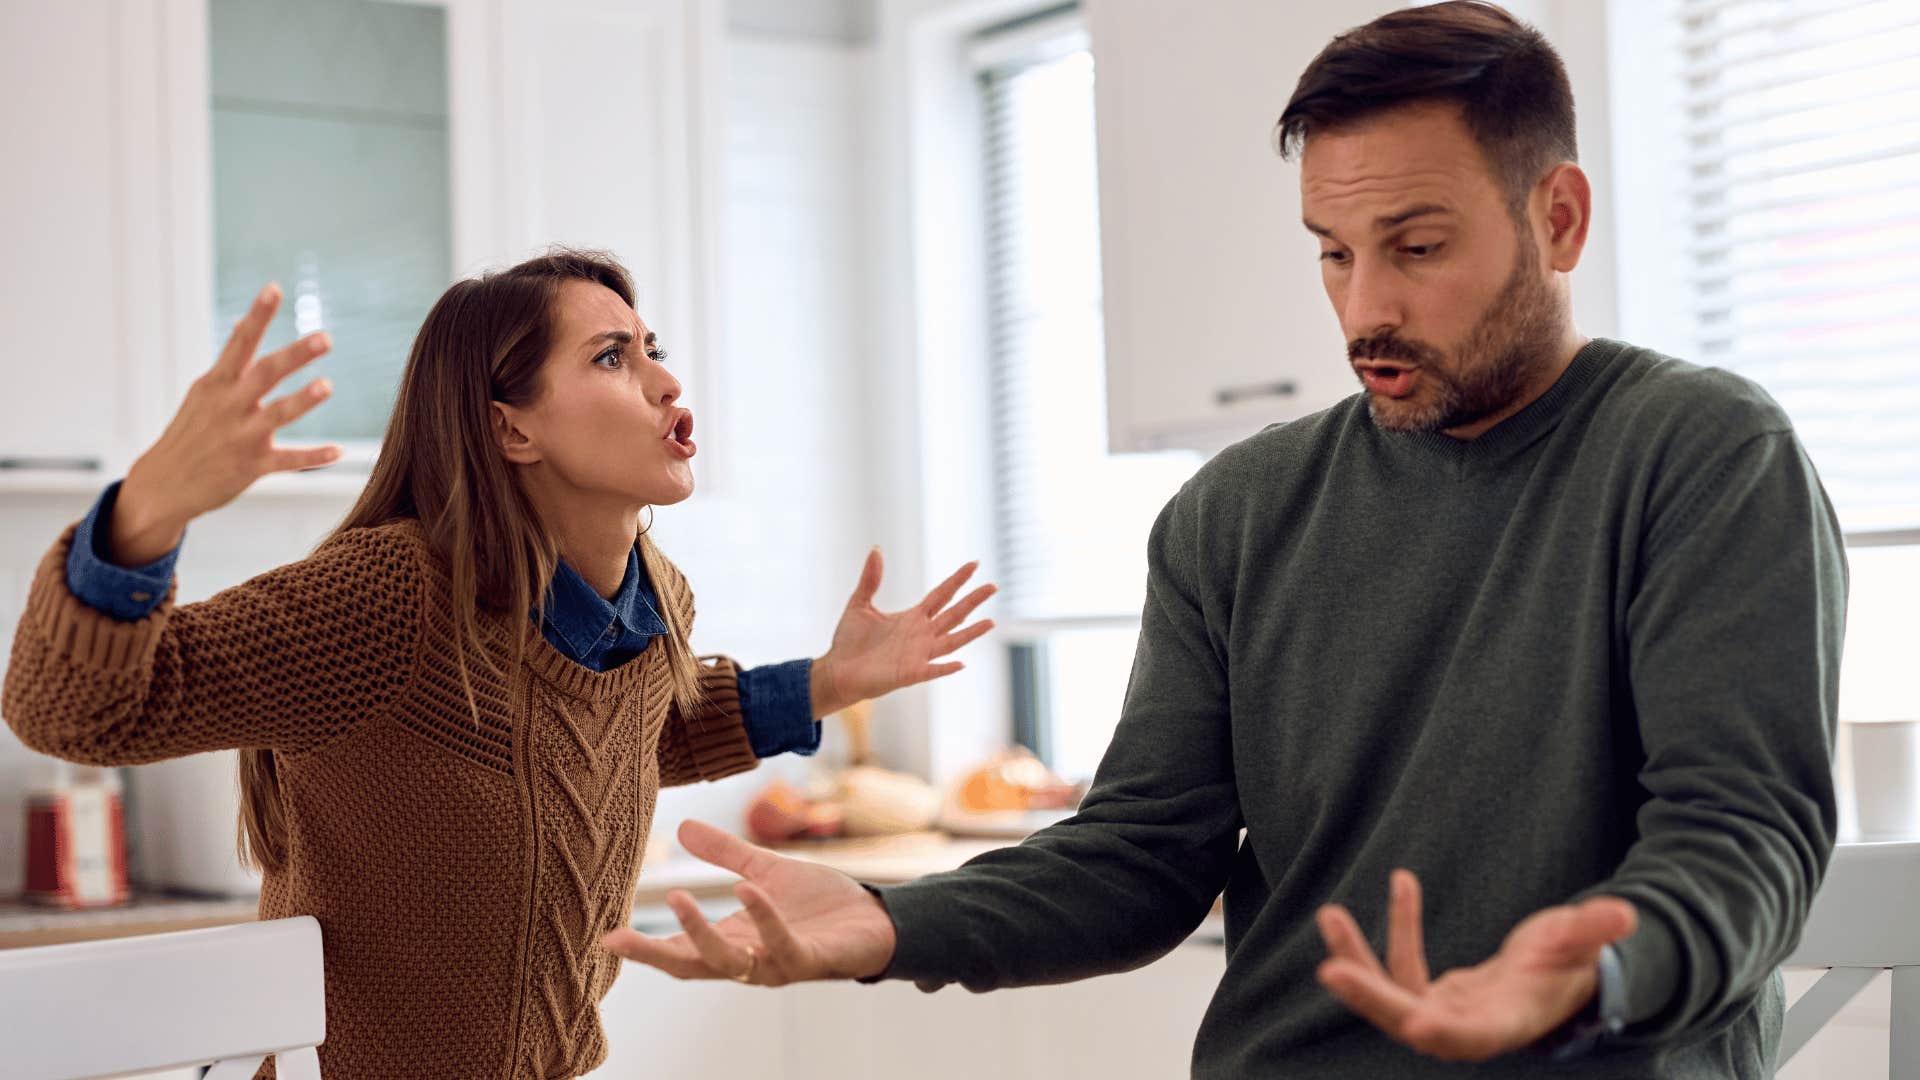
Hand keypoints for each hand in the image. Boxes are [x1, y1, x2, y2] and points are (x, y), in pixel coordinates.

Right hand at [111, 283, 340, 565]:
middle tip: (325, 338)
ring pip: (276, 414)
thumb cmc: (191, 432)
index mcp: (217, 384)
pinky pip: (288, 461)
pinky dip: (313, 456)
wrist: (163, 484)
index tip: (275, 289)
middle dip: (295, 355)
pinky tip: (339, 450)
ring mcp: (241, 436)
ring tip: (327, 385)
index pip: (240, 342)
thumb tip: (246, 322)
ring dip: (302, 400)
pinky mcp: (252, 467)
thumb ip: (231, 363)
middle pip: (265, 373)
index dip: (258, 316)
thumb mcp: (204, 393)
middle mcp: (229, 405)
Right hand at [602, 820, 896, 984]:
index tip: (606, 936)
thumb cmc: (820, 905)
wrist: (877, 920)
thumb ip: (725, 853)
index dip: (644, 945)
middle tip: (617, 939)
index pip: (680, 948)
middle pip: (691, 966)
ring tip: (678, 896)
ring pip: (729, 962)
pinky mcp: (810, 959)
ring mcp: (777, 962)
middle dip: (654, 954)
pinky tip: (747, 890)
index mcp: (733, 939)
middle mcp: (749, 959)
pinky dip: (763, 919)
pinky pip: (781, 945)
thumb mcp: (764, 871)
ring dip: (701, 934)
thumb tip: (679, 826)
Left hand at [809, 549, 996, 716]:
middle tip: (994, 585)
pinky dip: (945, 668)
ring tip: (991, 622)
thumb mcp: (859, 604)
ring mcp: (918, 655)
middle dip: (973, 600)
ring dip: (971, 633)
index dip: (958, 579)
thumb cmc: (849, 641)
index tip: (974, 564)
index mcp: (912, 617)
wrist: (838, 671)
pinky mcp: (909, 673)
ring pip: (951, 641)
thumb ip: (870, 579)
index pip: (941, 595)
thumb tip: (876, 549)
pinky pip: (932, 670)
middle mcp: (921, 635)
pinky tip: (961, 663)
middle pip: (954, 614)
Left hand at [1315, 870, 1636, 1061]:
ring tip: (1329, 915)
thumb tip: (1625, 914)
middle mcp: (1468, 1028)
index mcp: (1506, 1023)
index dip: (1444, 1031)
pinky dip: (1392, 933)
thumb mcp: (1579, 943)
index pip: (1470, 1036)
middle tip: (1331, 970)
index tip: (1414, 1021)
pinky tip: (1403, 883)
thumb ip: (1594, 929)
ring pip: (1390, 997)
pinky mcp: (1429, 997)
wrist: (1554, 980)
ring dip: (1358, 959)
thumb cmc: (1570, 963)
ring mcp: (1444, 1015)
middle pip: (1411, 1022)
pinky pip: (1398, 970)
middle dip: (1373, 1000)